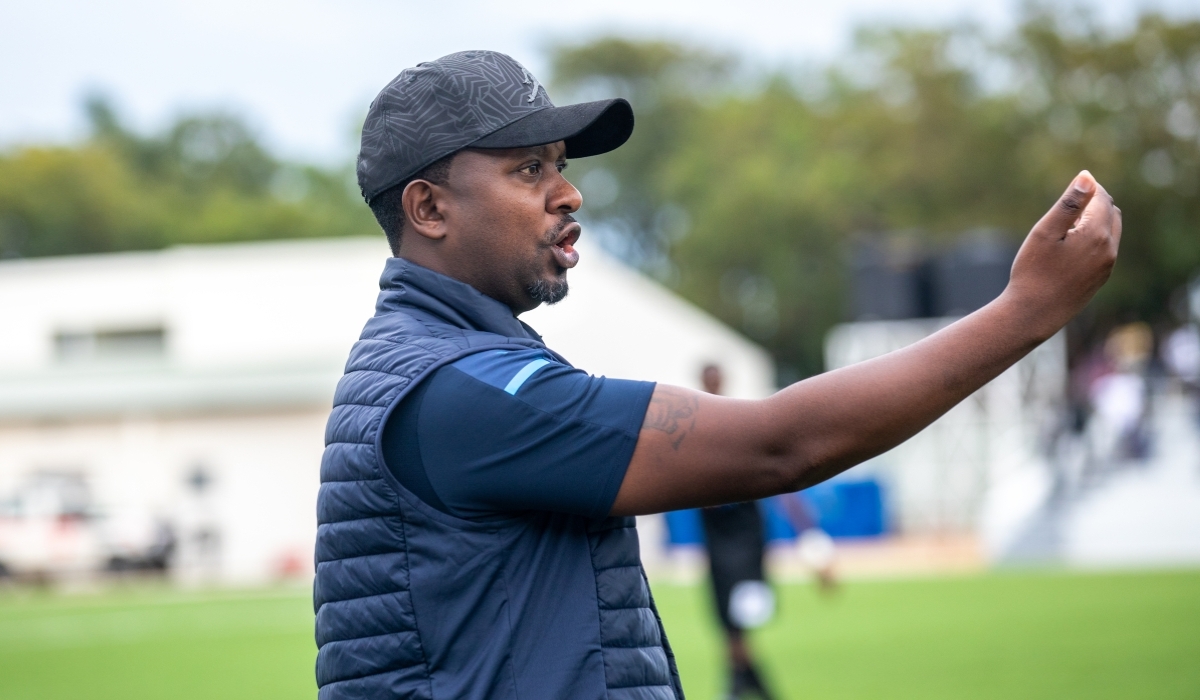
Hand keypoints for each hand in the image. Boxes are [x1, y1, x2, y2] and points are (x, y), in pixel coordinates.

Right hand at [1003, 170, 1121, 339]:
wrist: (1033, 314)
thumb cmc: (1033, 272)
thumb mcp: (1045, 232)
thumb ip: (1069, 203)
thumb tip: (1087, 177)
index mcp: (1096, 234)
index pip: (1102, 198)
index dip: (1089, 188)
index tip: (1074, 183)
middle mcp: (1109, 249)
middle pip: (1111, 212)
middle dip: (1095, 202)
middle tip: (1071, 201)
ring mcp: (1107, 266)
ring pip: (1111, 231)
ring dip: (1096, 220)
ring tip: (1070, 222)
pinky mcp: (1100, 279)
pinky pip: (1105, 250)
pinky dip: (1095, 238)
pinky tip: (1072, 245)